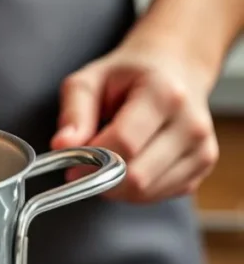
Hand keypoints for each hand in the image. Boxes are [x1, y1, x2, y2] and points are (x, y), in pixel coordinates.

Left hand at [51, 41, 218, 202]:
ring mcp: (202, 149)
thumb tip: (61, 146)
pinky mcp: (202, 168)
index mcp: (164, 95)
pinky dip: (133, 188)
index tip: (70, 161)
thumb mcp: (90, 80)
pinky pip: (157, 195)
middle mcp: (191, 125)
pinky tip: (128, 163)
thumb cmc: (127, 74)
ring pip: (146, 191)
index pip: (125, 144)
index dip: (91, 159)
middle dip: (101, 176)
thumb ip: (74, 112)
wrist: (174, 68)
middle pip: (137, 175)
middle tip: (84, 164)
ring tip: (108, 158)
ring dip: (116, 185)